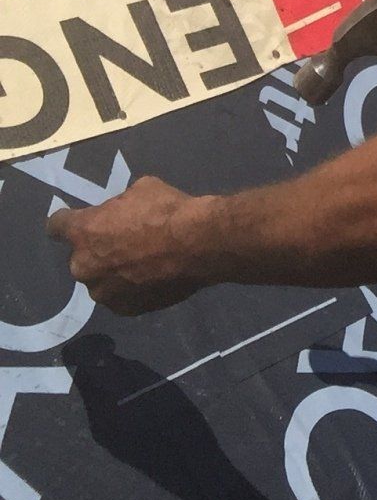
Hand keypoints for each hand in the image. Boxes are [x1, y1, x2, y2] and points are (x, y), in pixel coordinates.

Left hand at [47, 175, 207, 315]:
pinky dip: (131, 287)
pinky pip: (121, 295)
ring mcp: (103, 293)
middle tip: (125, 240)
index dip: (66, 221)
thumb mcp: (142, 189)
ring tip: (143, 262)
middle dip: (98, 249)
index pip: (56, 226)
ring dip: (114, 271)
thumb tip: (123, 214)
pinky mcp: (124, 309)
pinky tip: (153, 276)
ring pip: (101, 279)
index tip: (76, 221)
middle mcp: (84, 266)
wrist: (198, 245)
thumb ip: (121, 205)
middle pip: (81, 256)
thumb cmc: (167, 211)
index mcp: (83, 232)